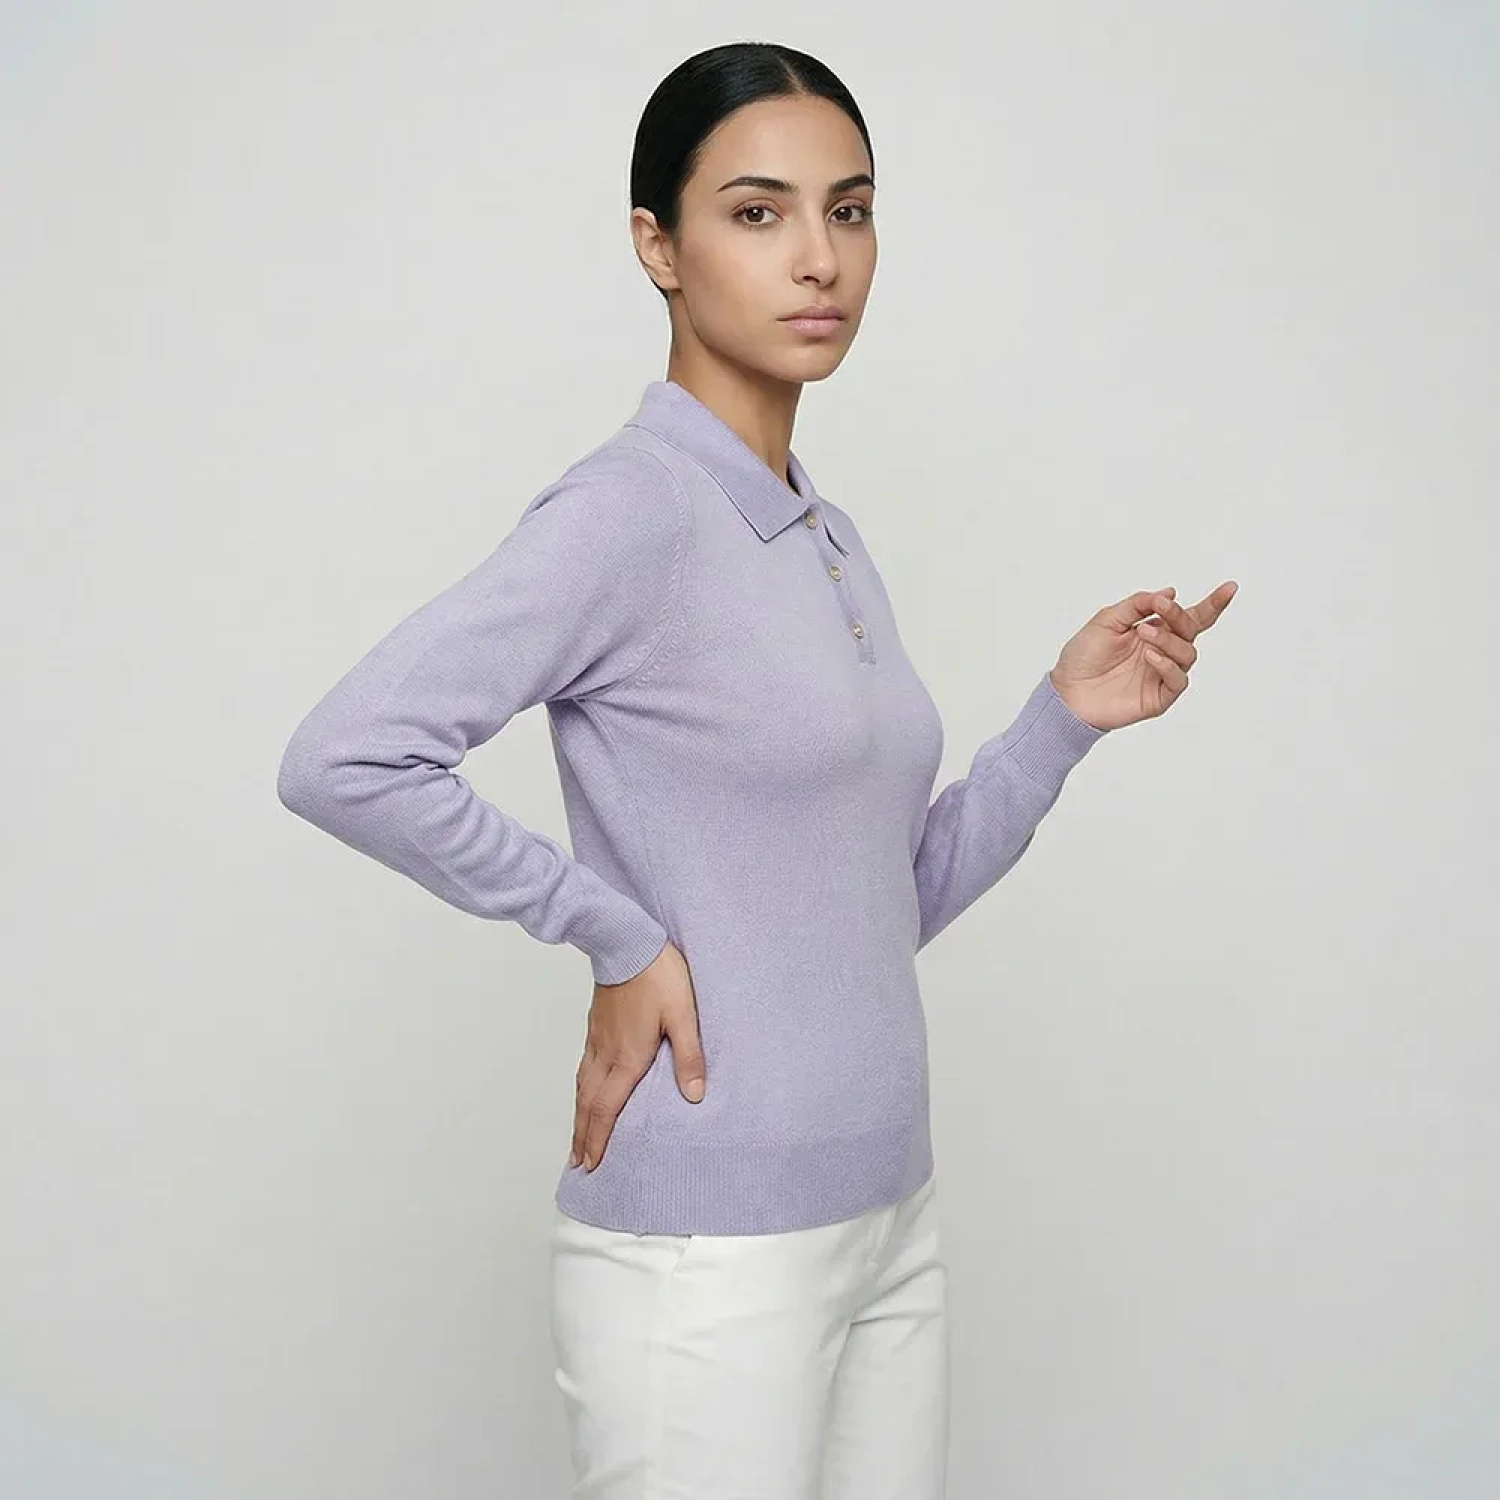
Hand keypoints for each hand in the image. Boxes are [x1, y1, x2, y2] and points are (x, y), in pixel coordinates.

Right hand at [569, 939, 704, 1172]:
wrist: (626, 940)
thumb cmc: (658, 975)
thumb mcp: (684, 1015)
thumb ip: (689, 1056)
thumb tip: (694, 1096)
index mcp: (628, 1057)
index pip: (607, 1109)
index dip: (598, 1139)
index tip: (590, 1164)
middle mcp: (607, 1053)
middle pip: (588, 1104)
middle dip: (583, 1136)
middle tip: (577, 1163)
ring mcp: (597, 1038)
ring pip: (582, 1085)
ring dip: (578, 1115)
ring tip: (577, 1136)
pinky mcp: (596, 1023)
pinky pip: (583, 1065)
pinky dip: (580, 1088)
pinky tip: (584, 1088)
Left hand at [1048, 580, 1237, 731]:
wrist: (1067, 692)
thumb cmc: (1083, 657)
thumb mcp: (1107, 620)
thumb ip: (1137, 605)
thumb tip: (1169, 592)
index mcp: (1153, 631)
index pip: (1189, 617)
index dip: (1212, 604)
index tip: (1230, 587)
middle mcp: (1162, 652)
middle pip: (1191, 631)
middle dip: (1180, 615)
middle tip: (1161, 606)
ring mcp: (1162, 675)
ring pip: (1188, 653)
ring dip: (1169, 639)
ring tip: (1144, 634)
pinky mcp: (1159, 697)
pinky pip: (1178, 680)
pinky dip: (1167, 665)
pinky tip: (1150, 657)